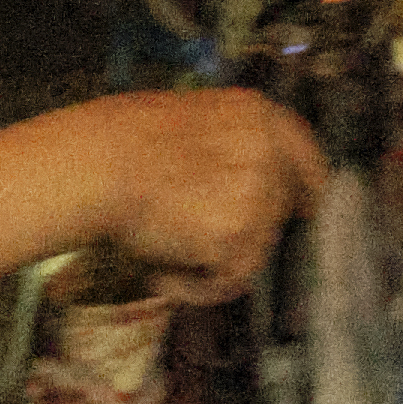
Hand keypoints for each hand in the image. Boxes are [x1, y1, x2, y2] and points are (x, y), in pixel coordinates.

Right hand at [70, 87, 328, 303]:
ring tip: (161, 257)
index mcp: (256, 115)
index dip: (307, 186)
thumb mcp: (188, 120)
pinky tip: (160, 275)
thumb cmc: (119, 145)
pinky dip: (195, 288)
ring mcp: (256, 196)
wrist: (95, 167)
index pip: (303, 156)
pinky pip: (229, 280)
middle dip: (238, 234)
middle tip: (187, 240)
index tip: (307, 207)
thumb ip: (228, 145)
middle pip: (275, 212)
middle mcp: (267, 153)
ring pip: (253, 252)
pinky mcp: (237, 237)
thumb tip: (244, 181)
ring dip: (211, 264)